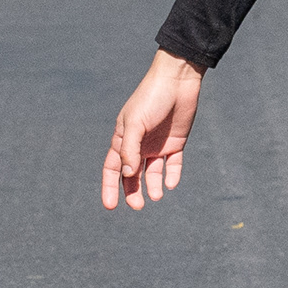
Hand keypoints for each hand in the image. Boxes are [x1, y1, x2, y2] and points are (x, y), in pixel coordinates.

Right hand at [103, 50, 203, 209]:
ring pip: (152, 173)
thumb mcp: (135, 123)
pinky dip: (172, 175)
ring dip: (152, 186)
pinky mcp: (176, 142)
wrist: (177, 81)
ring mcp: (157, 144)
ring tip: (157, 196)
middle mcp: (139, 144)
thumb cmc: (151, 98)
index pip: (112, 168)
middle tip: (137, 206)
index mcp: (123, 138)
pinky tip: (171, 183)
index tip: (110, 206)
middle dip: (132, 192)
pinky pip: (173, 164)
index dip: (110, 187)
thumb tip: (127, 175)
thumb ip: (129, 150)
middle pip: (132, 175)